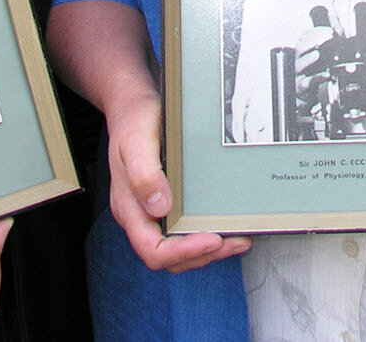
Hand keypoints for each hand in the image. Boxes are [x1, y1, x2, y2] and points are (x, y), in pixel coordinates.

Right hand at [107, 87, 249, 272]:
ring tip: (236, 241)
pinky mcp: (165, 204)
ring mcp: (152, 211)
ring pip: (177, 248)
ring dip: (207, 251)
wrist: (132, 107)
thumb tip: (160, 205)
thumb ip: (144, 173)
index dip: (183, 252)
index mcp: (129, 208)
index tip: (211, 241)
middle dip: (203, 255)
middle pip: (168, 257)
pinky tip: (222, 227)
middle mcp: (140, 215)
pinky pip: (182, 231)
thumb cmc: (133, 122)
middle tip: (234, 243)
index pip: (152, 249)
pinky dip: (203, 236)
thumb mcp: (136, 142)